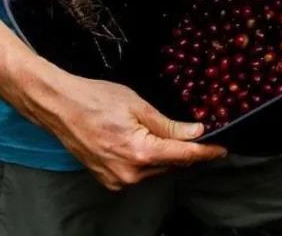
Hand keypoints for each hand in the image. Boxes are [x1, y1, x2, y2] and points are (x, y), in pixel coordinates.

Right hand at [21, 65, 226, 189]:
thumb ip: (168, 124)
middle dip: (184, 151)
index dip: (206, 152)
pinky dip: (146, 162)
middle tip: (194, 134)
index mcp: (140, 152)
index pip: (184, 155)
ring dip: (164, 156)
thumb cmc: (94, 99)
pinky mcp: (109, 181)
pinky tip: (142, 143)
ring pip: (155, 171)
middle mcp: (130, 173)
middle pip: (171, 165)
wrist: (59, 107)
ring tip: (156, 133)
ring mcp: (118, 180)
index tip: (222, 149)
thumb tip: (195, 132)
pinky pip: (138, 174)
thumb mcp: (137, 105)